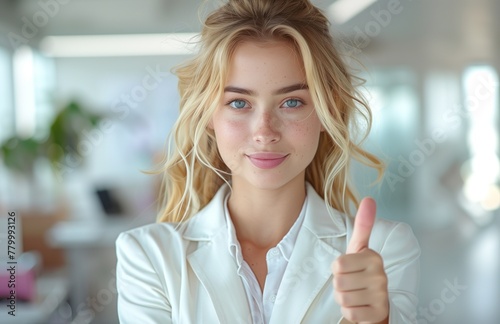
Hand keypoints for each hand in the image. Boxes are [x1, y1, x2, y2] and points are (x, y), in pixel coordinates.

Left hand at [332, 198, 388, 323]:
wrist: (375, 303)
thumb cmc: (361, 272)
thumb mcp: (359, 248)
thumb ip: (363, 224)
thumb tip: (369, 199)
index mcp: (374, 257)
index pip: (338, 264)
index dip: (337, 269)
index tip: (349, 269)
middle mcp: (381, 276)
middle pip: (338, 282)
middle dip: (339, 285)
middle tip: (351, 284)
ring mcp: (381, 296)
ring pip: (343, 298)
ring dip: (343, 299)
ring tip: (354, 294)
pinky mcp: (379, 313)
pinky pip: (350, 313)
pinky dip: (350, 312)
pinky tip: (359, 306)